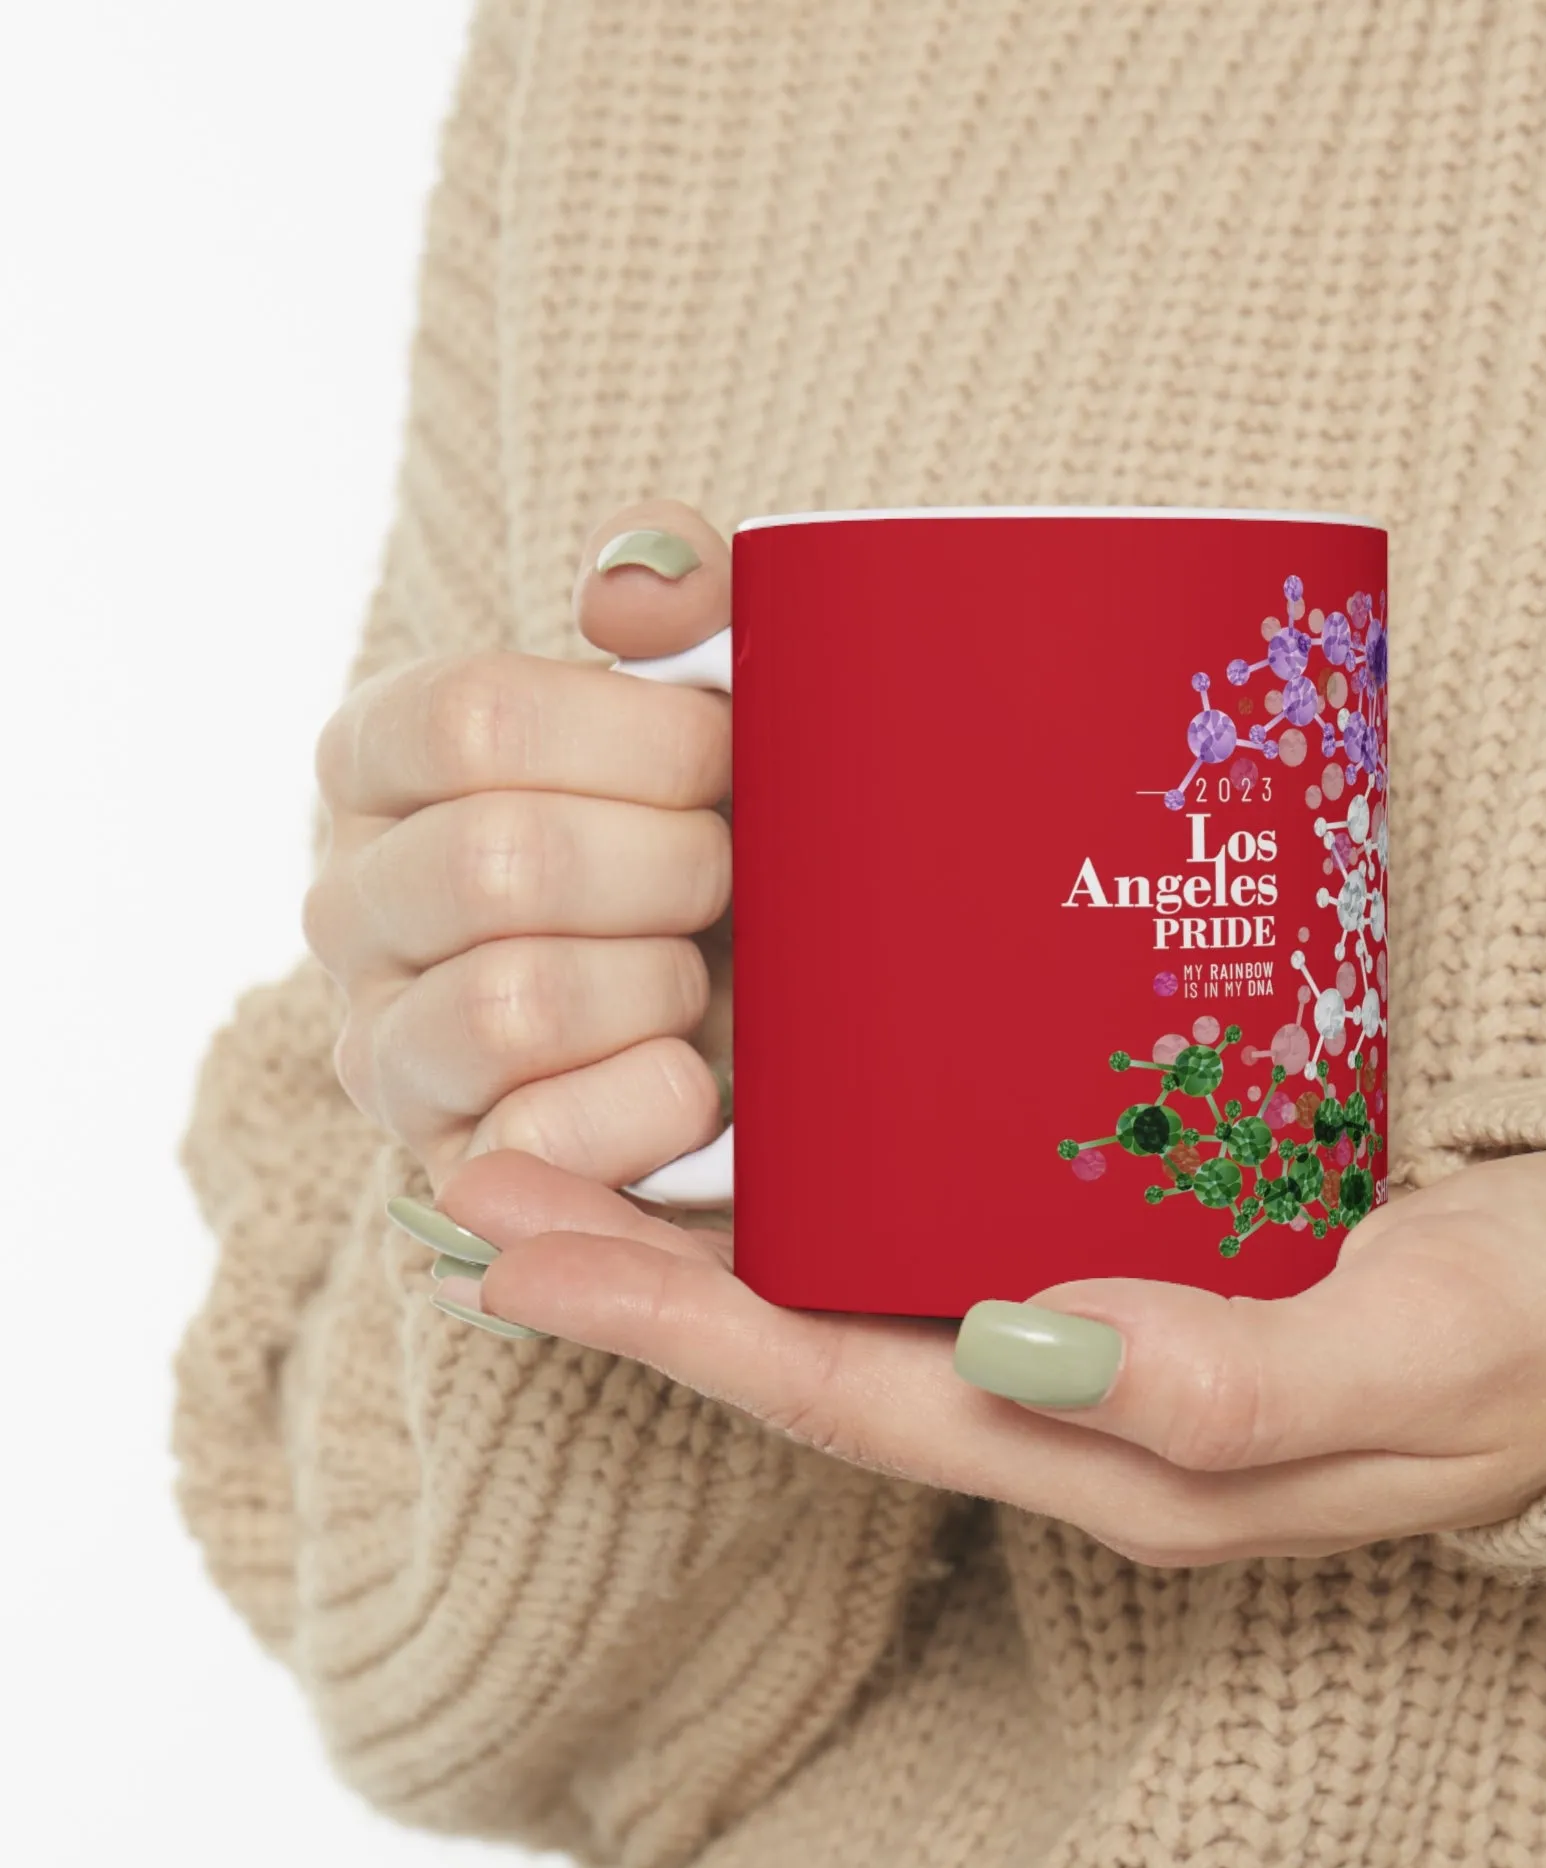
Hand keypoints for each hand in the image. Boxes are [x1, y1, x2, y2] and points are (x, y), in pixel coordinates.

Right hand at [305, 501, 734, 1191]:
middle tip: (734, 873)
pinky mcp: (450, 1168)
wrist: (768, 1005)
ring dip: (659, 983)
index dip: (640, 739)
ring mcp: (386, 1046)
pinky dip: (651, 1102)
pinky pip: (536, 1141)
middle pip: (497, 862)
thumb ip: (684, 597)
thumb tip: (629, 594)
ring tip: (699, 972)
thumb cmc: (725, 827)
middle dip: (671, 867)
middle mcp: (350, 901)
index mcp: (384, 760)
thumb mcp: (718, 694)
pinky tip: (696, 1075)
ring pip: (509, 1004)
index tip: (727, 755)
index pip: (471, 719)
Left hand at [424, 1146, 1545, 1564]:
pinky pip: (956, 1236)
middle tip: (479, 1178)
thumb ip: (1238, 1375)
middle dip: (638, 1279)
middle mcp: (1083, 1408)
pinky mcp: (1150, 1258)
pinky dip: (842, 1188)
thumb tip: (1030, 1348)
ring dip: (713, 1233)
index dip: (672, 1329)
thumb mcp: (1420, 1351)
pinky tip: (794, 1113)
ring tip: (576, 1142)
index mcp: (1121, 1454)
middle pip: (815, 1350)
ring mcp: (1107, 1338)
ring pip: (866, 1296)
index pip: (847, 1397)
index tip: (515, 1248)